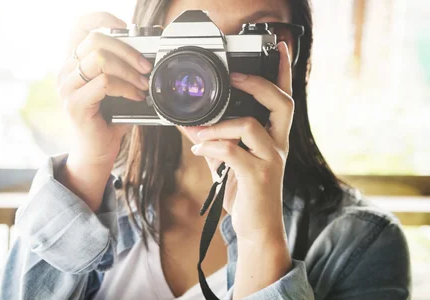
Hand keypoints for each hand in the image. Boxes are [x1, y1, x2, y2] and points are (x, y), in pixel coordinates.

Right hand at [55, 12, 151, 211]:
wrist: (98, 152)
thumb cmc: (109, 119)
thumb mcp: (117, 87)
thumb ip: (123, 68)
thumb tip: (148, 52)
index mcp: (73, 62)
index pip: (80, 25)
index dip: (103, 19)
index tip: (127, 28)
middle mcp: (65, 71)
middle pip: (94, 38)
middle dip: (127, 48)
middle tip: (145, 66)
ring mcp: (67, 87)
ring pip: (99, 59)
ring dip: (129, 70)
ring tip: (143, 84)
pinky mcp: (74, 104)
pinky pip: (104, 82)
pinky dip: (126, 87)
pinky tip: (137, 96)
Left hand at [188, 41, 293, 242]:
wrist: (257, 230)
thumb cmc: (246, 194)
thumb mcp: (228, 163)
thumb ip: (214, 141)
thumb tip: (189, 124)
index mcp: (275, 138)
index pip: (284, 98)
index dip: (283, 72)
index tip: (278, 48)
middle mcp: (278, 145)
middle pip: (281, 103)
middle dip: (256, 83)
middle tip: (233, 77)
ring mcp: (271, 161)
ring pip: (249, 125)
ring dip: (217, 125)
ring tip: (197, 132)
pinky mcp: (258, 177)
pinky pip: (232, 152)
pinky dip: (210, 146)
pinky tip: (199, 150)